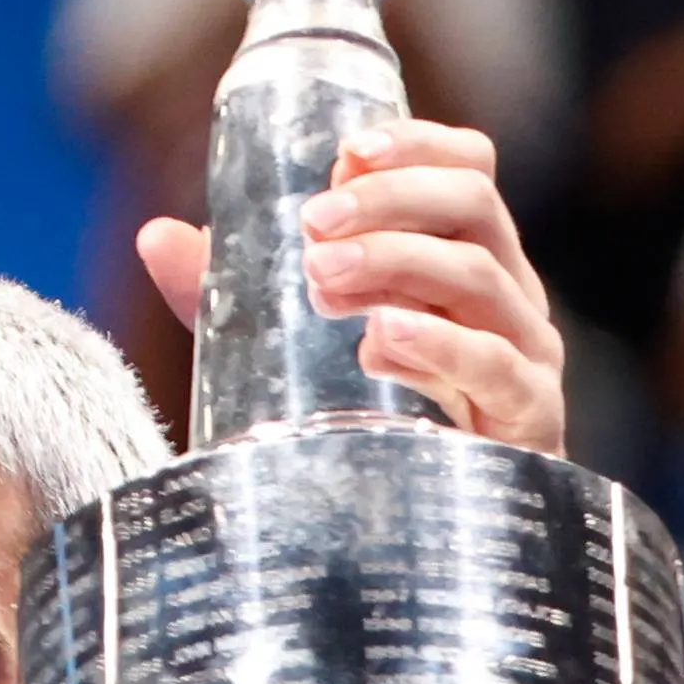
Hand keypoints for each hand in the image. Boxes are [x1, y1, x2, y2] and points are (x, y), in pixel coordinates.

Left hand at [138, 119, 571, 452]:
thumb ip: (233, 293)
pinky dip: (438, 345)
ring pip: (479, 278)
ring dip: (397, 262)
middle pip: (472, 207)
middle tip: (313, 223)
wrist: (423, 538)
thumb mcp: (293, 345)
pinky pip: (495, 365)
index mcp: (463, 257)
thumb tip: (155, 235)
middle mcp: (506, 294)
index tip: (347, 153)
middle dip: (389, 200)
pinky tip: (383, 337)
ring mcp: (525, 354)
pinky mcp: (528, 419)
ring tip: (323, 279)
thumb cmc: (370, 420)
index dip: (418, 146)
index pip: (469, 169)